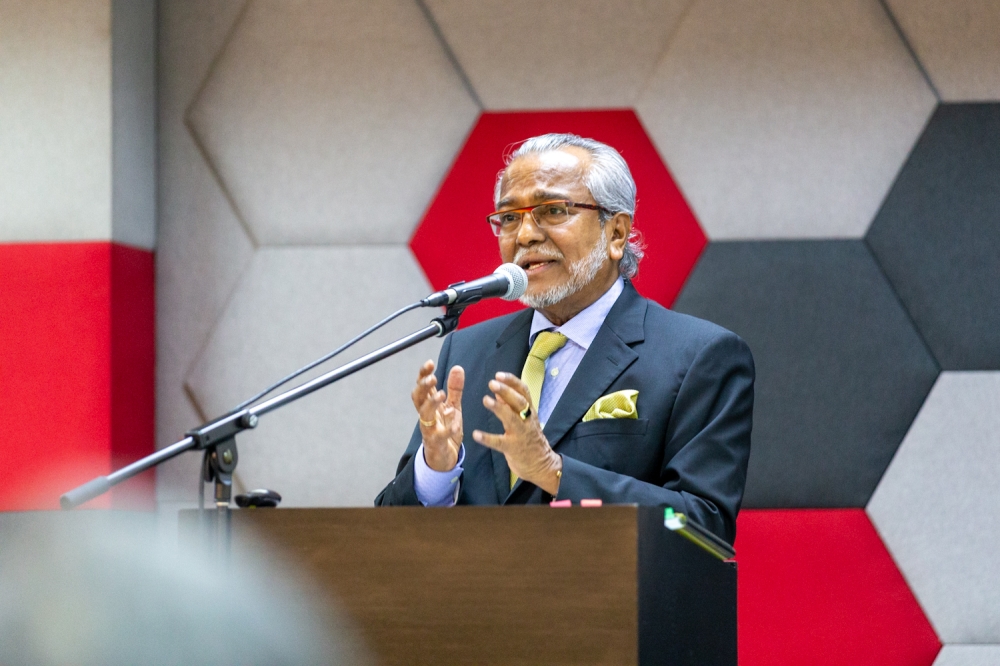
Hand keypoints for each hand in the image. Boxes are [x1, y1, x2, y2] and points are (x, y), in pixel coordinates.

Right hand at [411, 360, 463, 471]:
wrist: (445, 458)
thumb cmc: (446, 429)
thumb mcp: (453, 407)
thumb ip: (455, 389)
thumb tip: (458, 367)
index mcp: (429, 405)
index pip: (422, 386)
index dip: (423, 374)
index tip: (430, 363)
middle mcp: (426, 415)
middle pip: (418, 398)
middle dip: (423, 386)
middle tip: (432, 378)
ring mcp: (430, 429)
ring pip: (424, 414)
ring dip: (431, 403)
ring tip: (441, 394)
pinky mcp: (437, 443)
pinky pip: (440, 435)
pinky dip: (447, 428)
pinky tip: (454, 422)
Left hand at [472, 372, 562, 494]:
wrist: (541, 465)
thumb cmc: (530, 439)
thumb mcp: (524, 420)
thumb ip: (511, 405)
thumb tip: (498, 390)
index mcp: (529, 411)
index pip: (523, 391)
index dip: (512, 382)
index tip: (498, 374)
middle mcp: (527, 420)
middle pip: (520, 402)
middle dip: (506, 391)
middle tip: (492, 383)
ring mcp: (521, 434)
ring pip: (511, 418)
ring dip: (498, 408)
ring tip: (485, 400)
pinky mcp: (513, 448)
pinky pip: (499, 442)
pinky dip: (487, 438)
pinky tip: (476, 434)